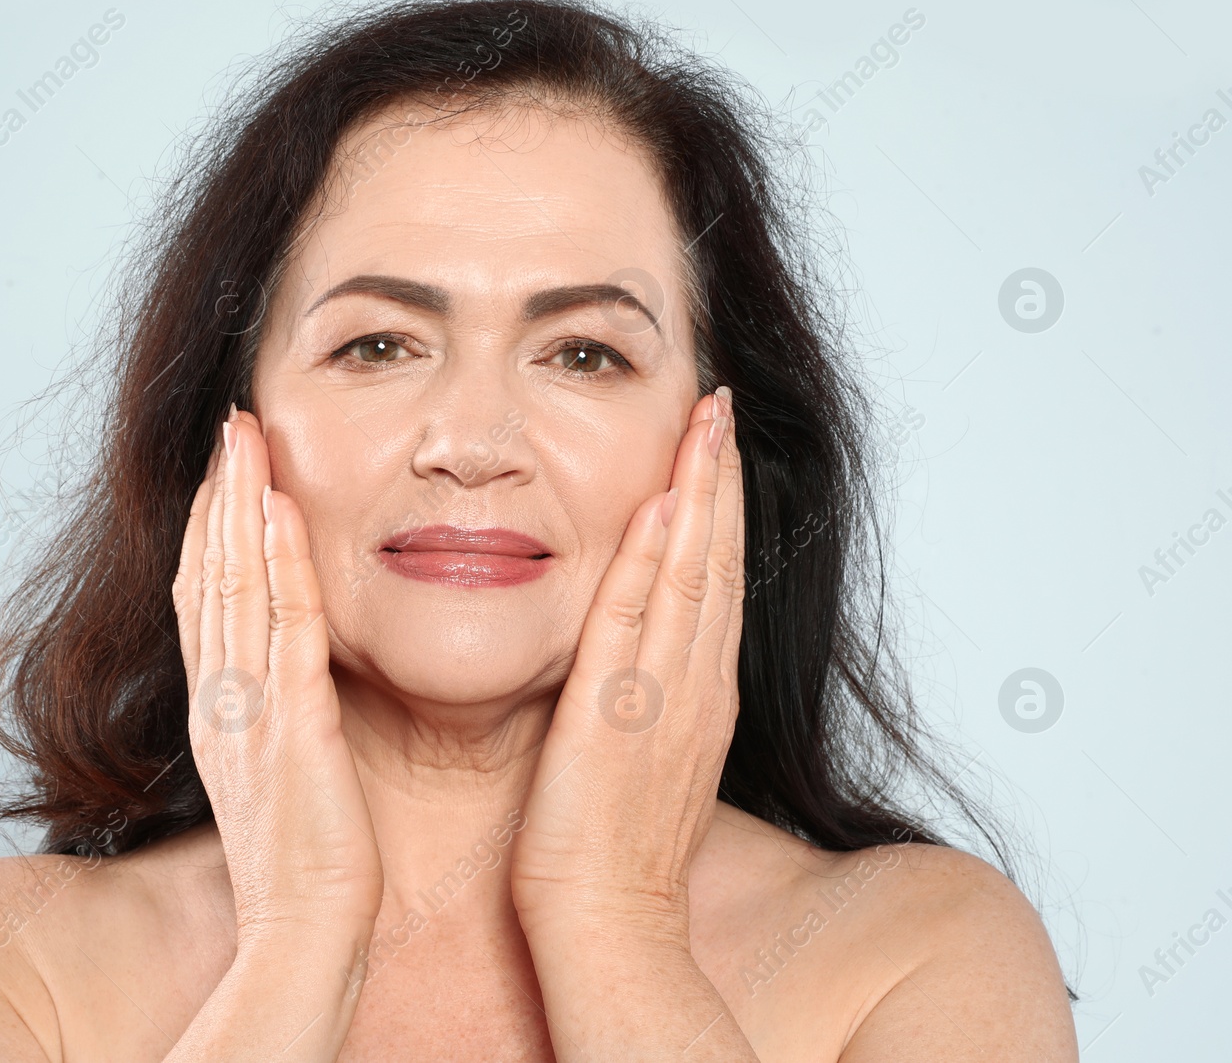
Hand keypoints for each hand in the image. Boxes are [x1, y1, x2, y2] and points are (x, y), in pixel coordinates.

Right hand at [172, 406, 384, 943]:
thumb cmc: (301, 860)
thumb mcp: (272, 769)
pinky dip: (278, 566)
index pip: (202, 597)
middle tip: (230, 425)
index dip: (208, 526)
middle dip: (217, 495)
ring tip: (245, 439)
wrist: (304, 933)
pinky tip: (281, 512)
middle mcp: (219, 700)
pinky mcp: (293, 730)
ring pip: (235, 587)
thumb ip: (268, 712)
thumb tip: (279, 670)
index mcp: (216, 708)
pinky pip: (284, 631)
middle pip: (207, 575)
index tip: (223, 469)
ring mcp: (249, 712)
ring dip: (239, 506)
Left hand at [511, 388, 744, 937]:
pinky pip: (638, 623)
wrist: (606, 923)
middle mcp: (694, 688)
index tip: (712, 450)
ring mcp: (663, 698)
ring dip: (698, 494)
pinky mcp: (617, 715)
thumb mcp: (642, 763)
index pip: (715, 585)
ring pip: (691, 575)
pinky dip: (651, 560)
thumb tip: (633, 670)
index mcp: (697, 698)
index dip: (717, 513)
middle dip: (720, 479)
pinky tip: (655, 504)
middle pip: (717, 563)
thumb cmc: (612, 855)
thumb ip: (644, 706)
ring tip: (703, 421)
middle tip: (718, 404)